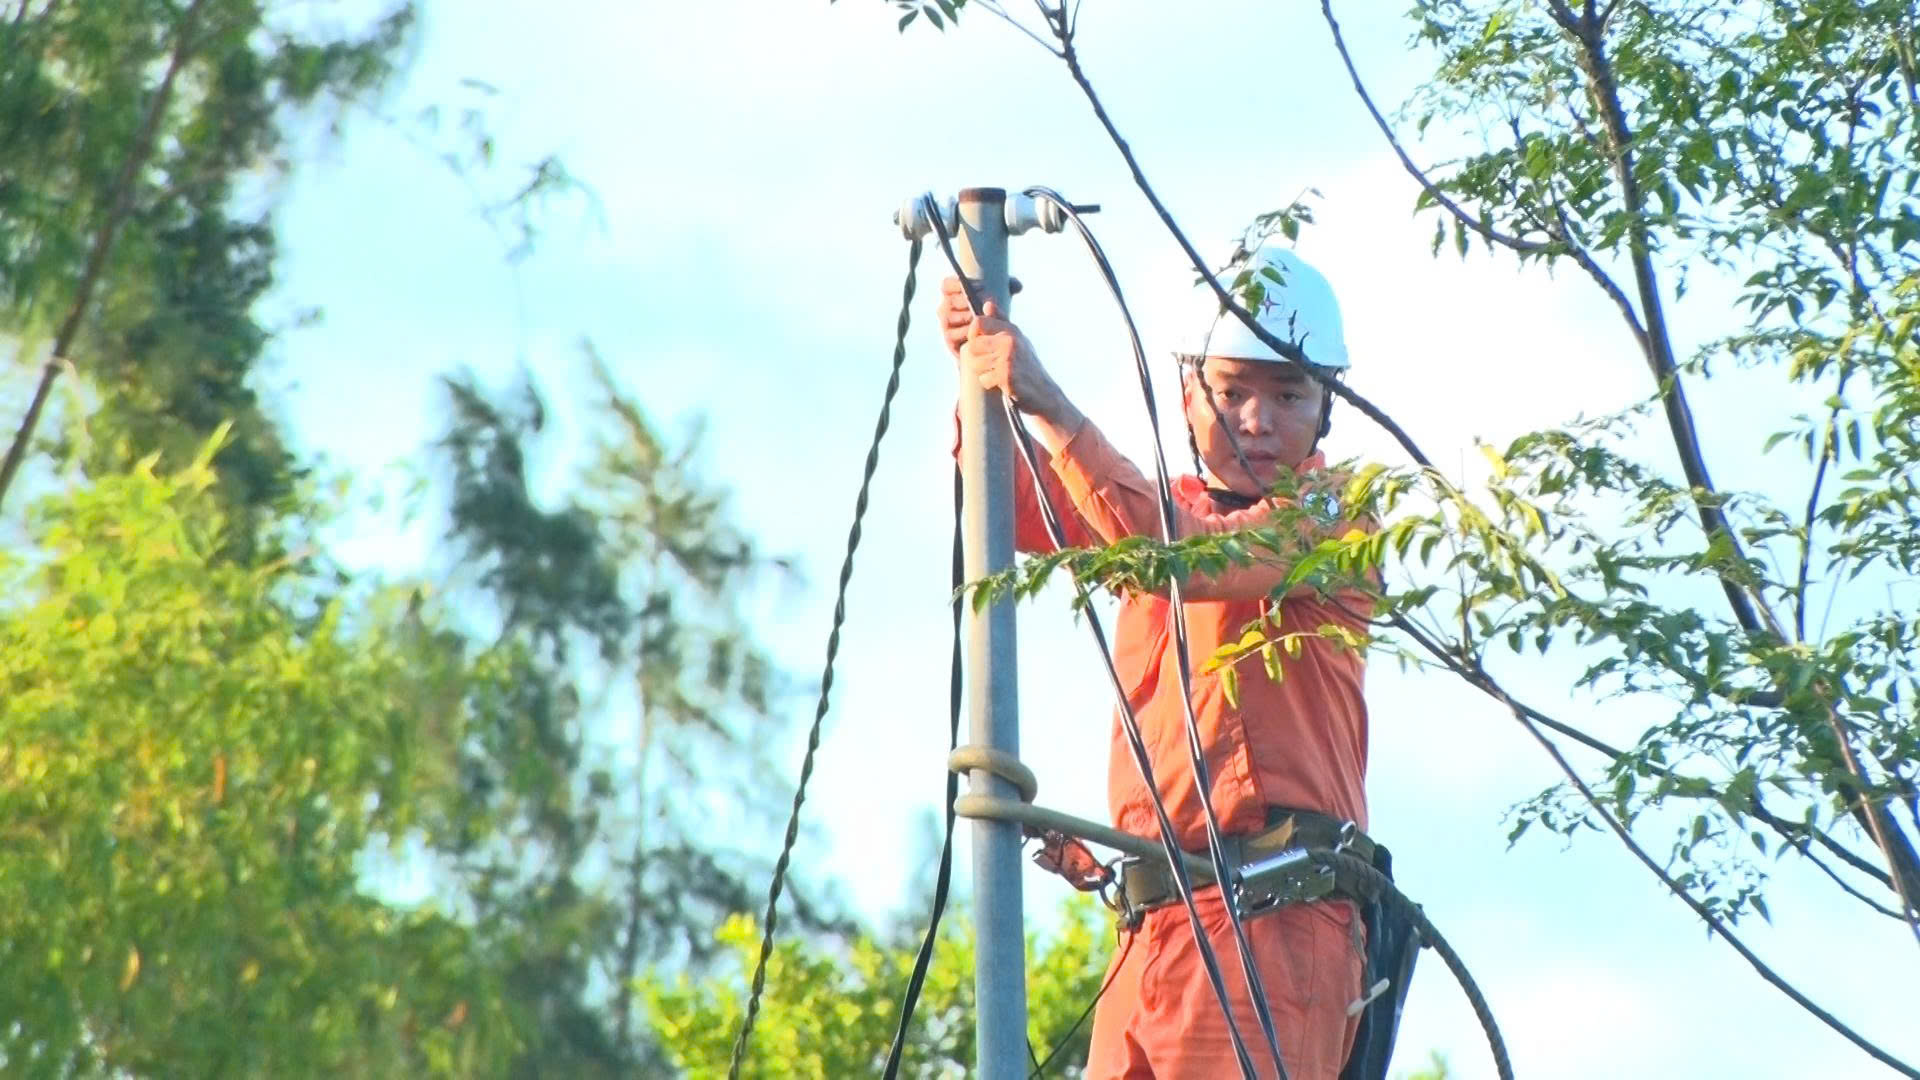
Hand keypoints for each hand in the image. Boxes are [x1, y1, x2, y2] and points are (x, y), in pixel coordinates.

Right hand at [936, 275, 1023, 357]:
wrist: (988, 343)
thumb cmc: (992, 314)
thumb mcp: (1001, 299)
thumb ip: (1009, 288)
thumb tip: (1018, 285)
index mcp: (952, 294)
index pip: (947, 284)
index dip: (959, 283)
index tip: (978, 286)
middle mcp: (945, 307)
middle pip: (951, 301)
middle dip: (968, 300)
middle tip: (986, 302)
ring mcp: (946, 324)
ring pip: (952, 317)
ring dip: (969, 316)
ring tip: (985, 317)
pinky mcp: (949, 339)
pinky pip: (955, 334)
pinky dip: (969, 332)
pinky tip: (982, 331)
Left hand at [960, 299, 1072, 424]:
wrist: (1044, 393)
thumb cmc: (1027, 366)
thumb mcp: (1017, 339)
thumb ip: (1001, 321)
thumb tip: (987, 304)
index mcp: (1011, 330)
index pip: (978, 323)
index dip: (973, 335)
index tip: (980, 346)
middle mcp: (1009, 341)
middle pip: (972, 345)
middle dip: (977, 358)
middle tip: (991, 365)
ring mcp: (1008, 358)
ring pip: (975, 363)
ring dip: (983, 372)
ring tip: (999, 374)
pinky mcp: (1006, 376)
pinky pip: (983, 379)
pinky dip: (990, 384)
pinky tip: (1003, 384)